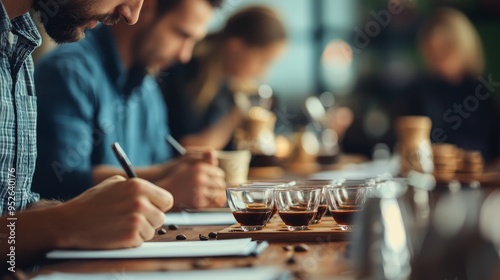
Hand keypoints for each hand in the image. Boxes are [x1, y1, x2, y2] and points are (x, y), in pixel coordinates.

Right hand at [56, 176, 173, 248]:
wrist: (71, 222)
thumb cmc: (92, 202)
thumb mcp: (114, 183)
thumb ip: (136, 186)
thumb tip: (154, 193)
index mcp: (138, 186)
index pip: (167, 200)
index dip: (159, 206)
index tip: (152, 209)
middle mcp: (140, 202)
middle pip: (161, 217)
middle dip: (150, 220)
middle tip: (132, 219)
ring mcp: (136, 220)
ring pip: (152, 230)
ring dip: (141, 231)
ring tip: (121, 225)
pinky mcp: (131, 237)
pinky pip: (141, 241)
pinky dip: (132, 240)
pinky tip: (117, 233)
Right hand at [158, 150, 225, 208]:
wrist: (166, 191)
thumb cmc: (177, 177)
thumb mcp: (188, 163)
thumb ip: (203, 159)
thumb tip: (215, 157)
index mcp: (199, 168)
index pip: (219, 173)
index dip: (219, 177)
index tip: (217, 179)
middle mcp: (200, 179)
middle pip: (220, 183)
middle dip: (220, 186)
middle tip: (218, 188)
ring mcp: (200, 191)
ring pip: (219, 193)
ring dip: (219, 194)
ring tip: (217, 195)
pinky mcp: (198, 203)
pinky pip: (213, 203)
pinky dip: (215, 202)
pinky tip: (212, 200)